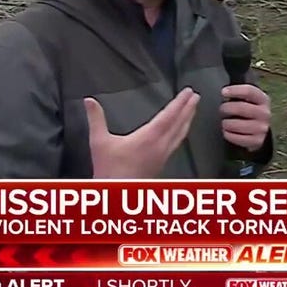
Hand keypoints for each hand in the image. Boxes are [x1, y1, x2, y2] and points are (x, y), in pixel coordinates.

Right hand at [84, 87, 199, 178]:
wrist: (117, 195)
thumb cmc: (109, 169)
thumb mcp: (99, 142)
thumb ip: (96, 119)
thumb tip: (89, 100)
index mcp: (149, 138)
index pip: (169, 116)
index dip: (180, 102)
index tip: (189, 92)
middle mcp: (160, 146)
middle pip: (179, 124)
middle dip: (189, 109)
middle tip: (197, 96)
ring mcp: (163, 156)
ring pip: (180, 135)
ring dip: (187, 120)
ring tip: (193, 110)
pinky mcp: (161, 163)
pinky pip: (176, 143)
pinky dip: (181, 133)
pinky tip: (180, 132)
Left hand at [220, 84, 270, 151]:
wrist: (258, 129)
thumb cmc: (248, 110)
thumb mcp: (248, 99)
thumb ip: (238, 94)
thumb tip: (224, 92)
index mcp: (262, 99)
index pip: (249, 91)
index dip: (234, 90)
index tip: (223, 92)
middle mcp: (264, 113)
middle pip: (241, 107)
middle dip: (226, 108)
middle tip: (221, 110)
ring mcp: (262, 128)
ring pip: (237, 125)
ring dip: (226, 123)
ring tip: (224, 122)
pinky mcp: (257, 140)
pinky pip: (237, 138)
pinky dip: (228, 135)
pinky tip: (227, 132)